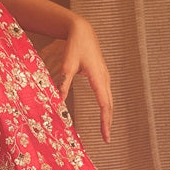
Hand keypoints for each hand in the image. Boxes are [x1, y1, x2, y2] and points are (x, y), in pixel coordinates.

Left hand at [42, 15, 113, 142]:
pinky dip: (106, 106)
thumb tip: (59, 101)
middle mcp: (105, 78)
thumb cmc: (74, 46)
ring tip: (105, 130)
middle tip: (106, 139)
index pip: (104, 104)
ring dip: (108, 115)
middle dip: (108, 122)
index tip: (105, 135)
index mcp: (98, 78)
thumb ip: (64, 83)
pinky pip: (107, 94)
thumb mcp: (67, 65)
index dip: (105, 121)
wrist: (82, 31)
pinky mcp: (103, 75)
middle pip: (110, 105)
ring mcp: (105, 77)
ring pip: (109, 100)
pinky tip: (103, 114)